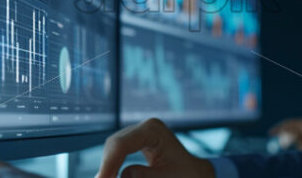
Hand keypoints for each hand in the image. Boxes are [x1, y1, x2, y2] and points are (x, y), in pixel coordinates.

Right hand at [96, 118, 214, 177]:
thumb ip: (144, 177)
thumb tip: (122, 175)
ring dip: (108, 167)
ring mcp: (139, 134)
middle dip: (106, 166)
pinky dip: (113, 167)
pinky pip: (118, 154)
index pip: (122, 144)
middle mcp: (144, 127)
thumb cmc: (187, 175)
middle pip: (114, 145)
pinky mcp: (136, 143)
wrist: (195, 174)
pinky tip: (110, 176)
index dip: (108, 164)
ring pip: (113, 149)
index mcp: (153, 130)